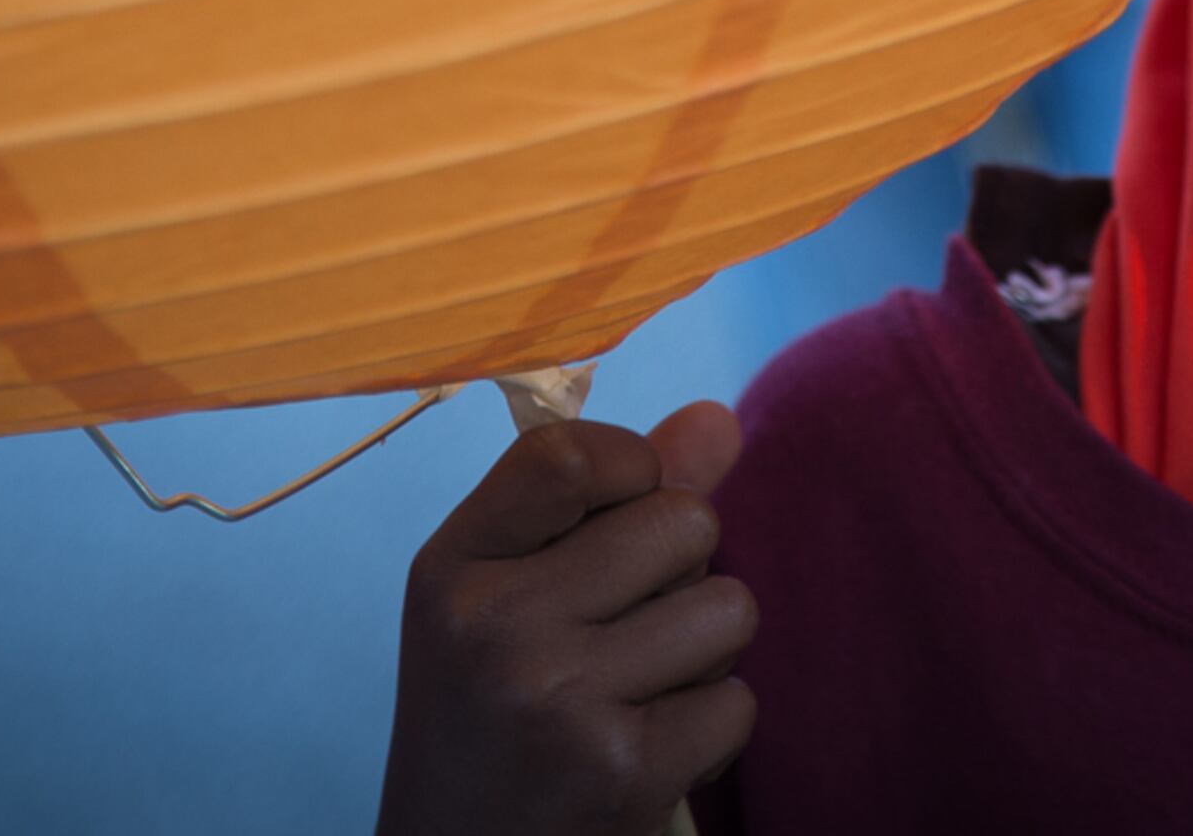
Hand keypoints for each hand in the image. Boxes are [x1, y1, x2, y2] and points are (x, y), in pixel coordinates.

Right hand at [376, 401, 752, 835]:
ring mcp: (559, 701)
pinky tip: (651, 750)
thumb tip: (720, 419)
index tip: (619, 515)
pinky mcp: (622, 772)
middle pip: (682, 522)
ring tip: (641, 689)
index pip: (572, 451)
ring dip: (706, 651)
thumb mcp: (516, 593)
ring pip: (729, 608)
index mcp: (454, 568)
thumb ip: (614, 500)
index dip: (632, 468)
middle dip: (684, 570)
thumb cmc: (495, 711)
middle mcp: (496, 626)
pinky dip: (711, 728)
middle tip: (626, 628)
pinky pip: (737, 702)